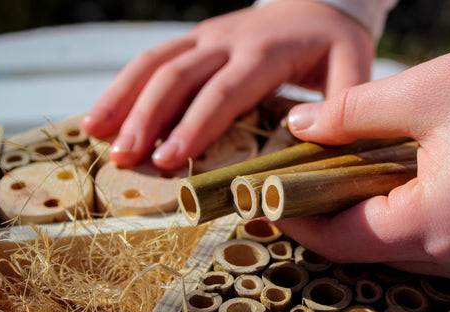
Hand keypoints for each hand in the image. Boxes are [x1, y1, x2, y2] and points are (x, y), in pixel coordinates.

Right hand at [81, 0, 373, 168]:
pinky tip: (106, 112)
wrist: (316, 2)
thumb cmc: (334, 42)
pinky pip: (154, 58)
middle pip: (178, 77)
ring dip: (124, 99)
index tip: (169, 159)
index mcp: (266, 52)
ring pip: (155, 63)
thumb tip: (303, 139)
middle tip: (124, 158)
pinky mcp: (196, 41)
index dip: (195, 125)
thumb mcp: (351, 66)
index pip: (225, 91)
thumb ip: (340, 104)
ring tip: (97, 134)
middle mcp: (228, 40)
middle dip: (147, 118)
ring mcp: (207, 37)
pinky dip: (126, 84)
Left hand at [277, 24, 449, 289]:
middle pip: (373, 248)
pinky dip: (413, 219)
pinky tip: (405, 185)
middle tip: (308, 181)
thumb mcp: (426, 91)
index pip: (345, 241)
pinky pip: (441, 245)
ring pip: (406, 250)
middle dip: (336, 215)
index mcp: (443, 224)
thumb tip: (301, 127)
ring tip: (353, 177)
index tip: (272, 202)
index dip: (301, 222)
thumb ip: (350, 113)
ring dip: (374, 217)